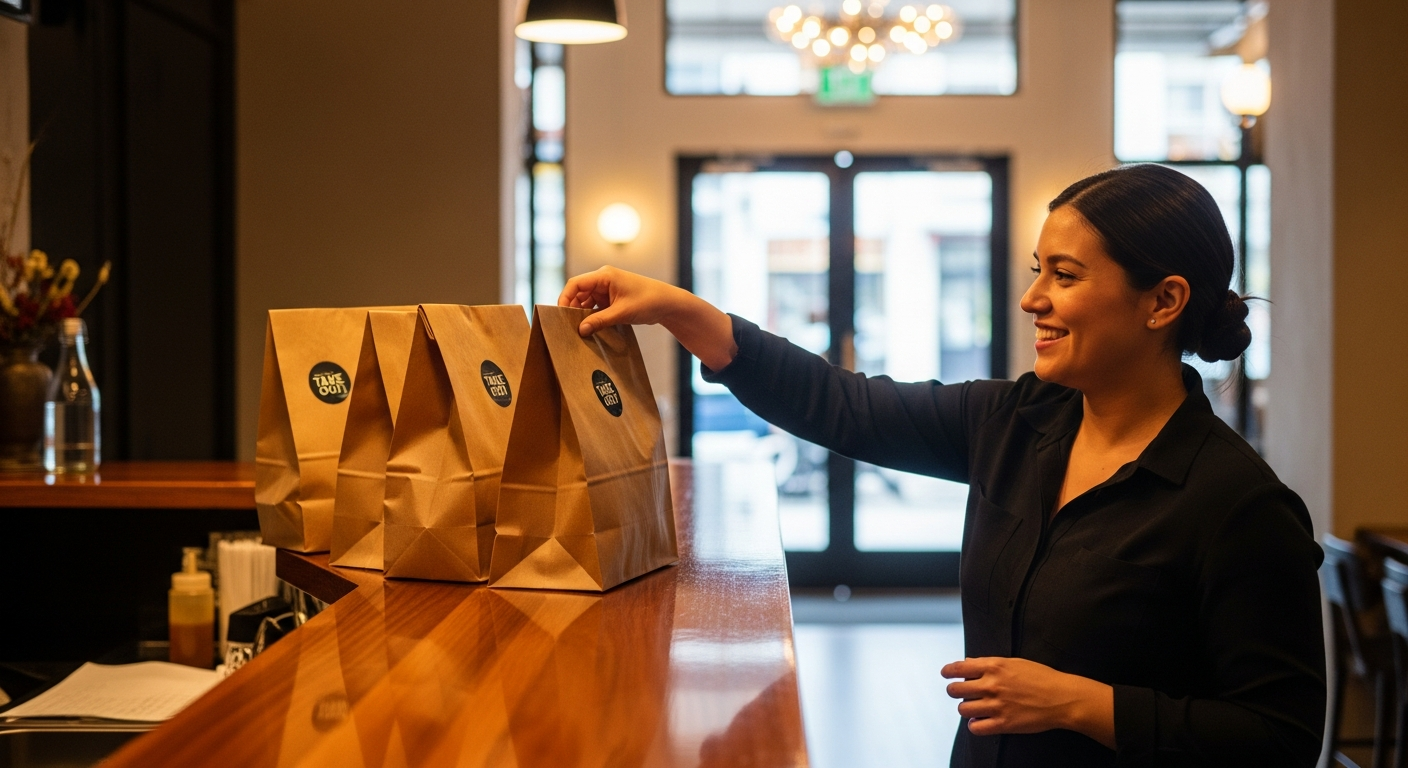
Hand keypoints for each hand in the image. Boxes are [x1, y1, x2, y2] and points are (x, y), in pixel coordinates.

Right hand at [558, 266, 687, 334]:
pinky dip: (592, 316)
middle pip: (578, 293)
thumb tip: (580, 330)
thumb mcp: (622, 313)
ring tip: (578, 330)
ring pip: (586, 302)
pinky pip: (595, 307)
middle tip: (568, 327)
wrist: (667, 303)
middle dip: (573, 309)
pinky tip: (590, 328)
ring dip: (582, 314)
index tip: (560, 315)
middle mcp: (603, 280)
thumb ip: (599, 321)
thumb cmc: (647, 301)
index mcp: (604, 275)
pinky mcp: (611, 299)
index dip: (565, 298)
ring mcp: (607, 289)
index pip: (575, 284)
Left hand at [941, 657, 1113, 748]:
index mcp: (994, 666)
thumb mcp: (1014, 662)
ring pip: (963, 709)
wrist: (1062, 697)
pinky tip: (981, 721)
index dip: (948, 671)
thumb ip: (990, 664)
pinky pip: (975, 727)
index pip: (958, 668)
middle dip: (955, 691)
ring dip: (966, 708)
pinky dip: (975, 724)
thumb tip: (968, 664)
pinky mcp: (1003, 723)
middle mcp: (991, 685)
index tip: (946, 674)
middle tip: (960, 692)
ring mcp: (996, 705)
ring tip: (974, 707)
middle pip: (955, 690)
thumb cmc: (1041, 678)